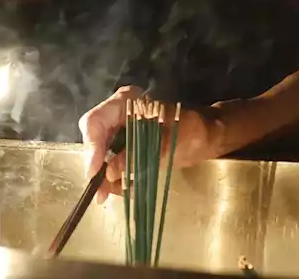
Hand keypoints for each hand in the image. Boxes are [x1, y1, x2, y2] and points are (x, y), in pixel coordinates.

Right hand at [79, 86, 216, 203]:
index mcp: (127, 103)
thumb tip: (110, 172)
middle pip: (94, 138)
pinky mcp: (128, 148)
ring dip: (103, 176)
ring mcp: (122, 131)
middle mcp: (119, 115)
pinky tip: (121, 191)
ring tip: (105, 196)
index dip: (92, 146)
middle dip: (95, 165)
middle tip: (98, 191)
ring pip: (101, 154)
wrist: (206, 135)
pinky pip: (114, 163)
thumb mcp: (166, 142)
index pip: (95, 121)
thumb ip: (137, 154)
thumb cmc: (192, 129)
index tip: (95, 170)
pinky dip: (115, 178)